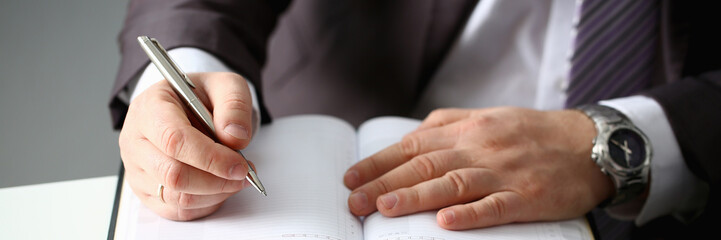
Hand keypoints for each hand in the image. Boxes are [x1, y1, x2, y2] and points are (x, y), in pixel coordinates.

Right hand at [119, 72, 254, 220]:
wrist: (186, 107)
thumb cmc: (201, 97)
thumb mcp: (225, 85)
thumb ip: (234, 104)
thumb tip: (235, 137)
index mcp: (150, 107)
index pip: (174, 141)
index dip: (210, 158)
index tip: (239, 165)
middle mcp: (136, 139)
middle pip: (173, 174)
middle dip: (216, 180)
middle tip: (244, 173)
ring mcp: (137, 169)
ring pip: (176, 196)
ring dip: (215, 193)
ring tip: (236, 178)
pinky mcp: (145, 191)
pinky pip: (176, 210)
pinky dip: (206, 204)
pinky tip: (220, 187)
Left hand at [343, 107, 613, 229]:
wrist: (589, 143)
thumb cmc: (531, 132)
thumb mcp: (487, 117)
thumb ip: (448, 124)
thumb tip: (410, 137)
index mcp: (467, 130)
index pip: (412, 147)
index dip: (379, 163)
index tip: (351, 178)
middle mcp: (481, 148)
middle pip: (424, 165)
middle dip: (384, 184)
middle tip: (354, 201)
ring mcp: (504, 173)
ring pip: (453, 184)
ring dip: (416, 196)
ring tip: (385, 208)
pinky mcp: (528, 197)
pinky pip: (496, 206)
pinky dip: (470, 214)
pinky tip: (446, 223)